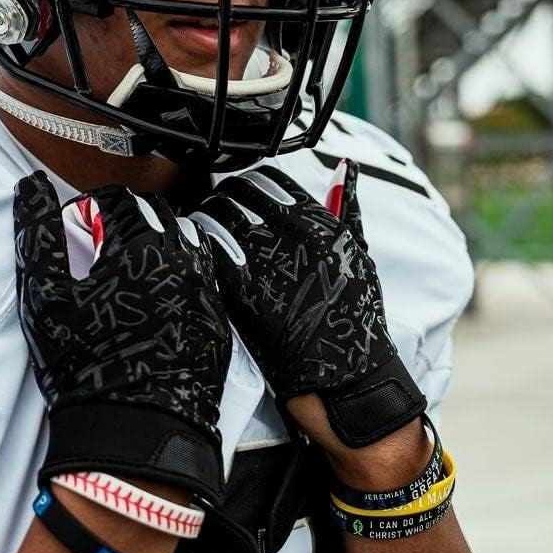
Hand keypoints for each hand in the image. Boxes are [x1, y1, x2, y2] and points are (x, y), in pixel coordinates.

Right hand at [13, 171, 231, 502]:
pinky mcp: (218, 322)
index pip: (116, 198)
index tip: (76, 230)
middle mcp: (184, 259)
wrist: (134, 434)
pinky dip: (179, 278)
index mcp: (142, 244)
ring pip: (184, 243)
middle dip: (124, 222)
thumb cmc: (85, 365)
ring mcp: (207, 290)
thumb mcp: (46, 295)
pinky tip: (155, 304)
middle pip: (154, 214)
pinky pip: (202, 280)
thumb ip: (37, 232)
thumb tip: (31, 187)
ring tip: (128, 274)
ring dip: (156, 245)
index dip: (88, 208)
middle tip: (98, 251)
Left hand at [192, 161, 424, 448]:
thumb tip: (343, 168)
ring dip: (201, 222)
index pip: (266, 178)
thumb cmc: (355, 321)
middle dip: (217, 200)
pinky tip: (194, 259)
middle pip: (234, 194)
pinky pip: (207, 254)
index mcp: (322, 221)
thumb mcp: (359, 257)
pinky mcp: (245, 293)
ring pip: (215, 219)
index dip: (243, 184)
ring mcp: (269, 262)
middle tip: (210, 215)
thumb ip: (346, 209)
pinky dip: (196, 250)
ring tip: (196, 235)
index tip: (233, 197)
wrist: (352, 383)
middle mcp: (295, 235)